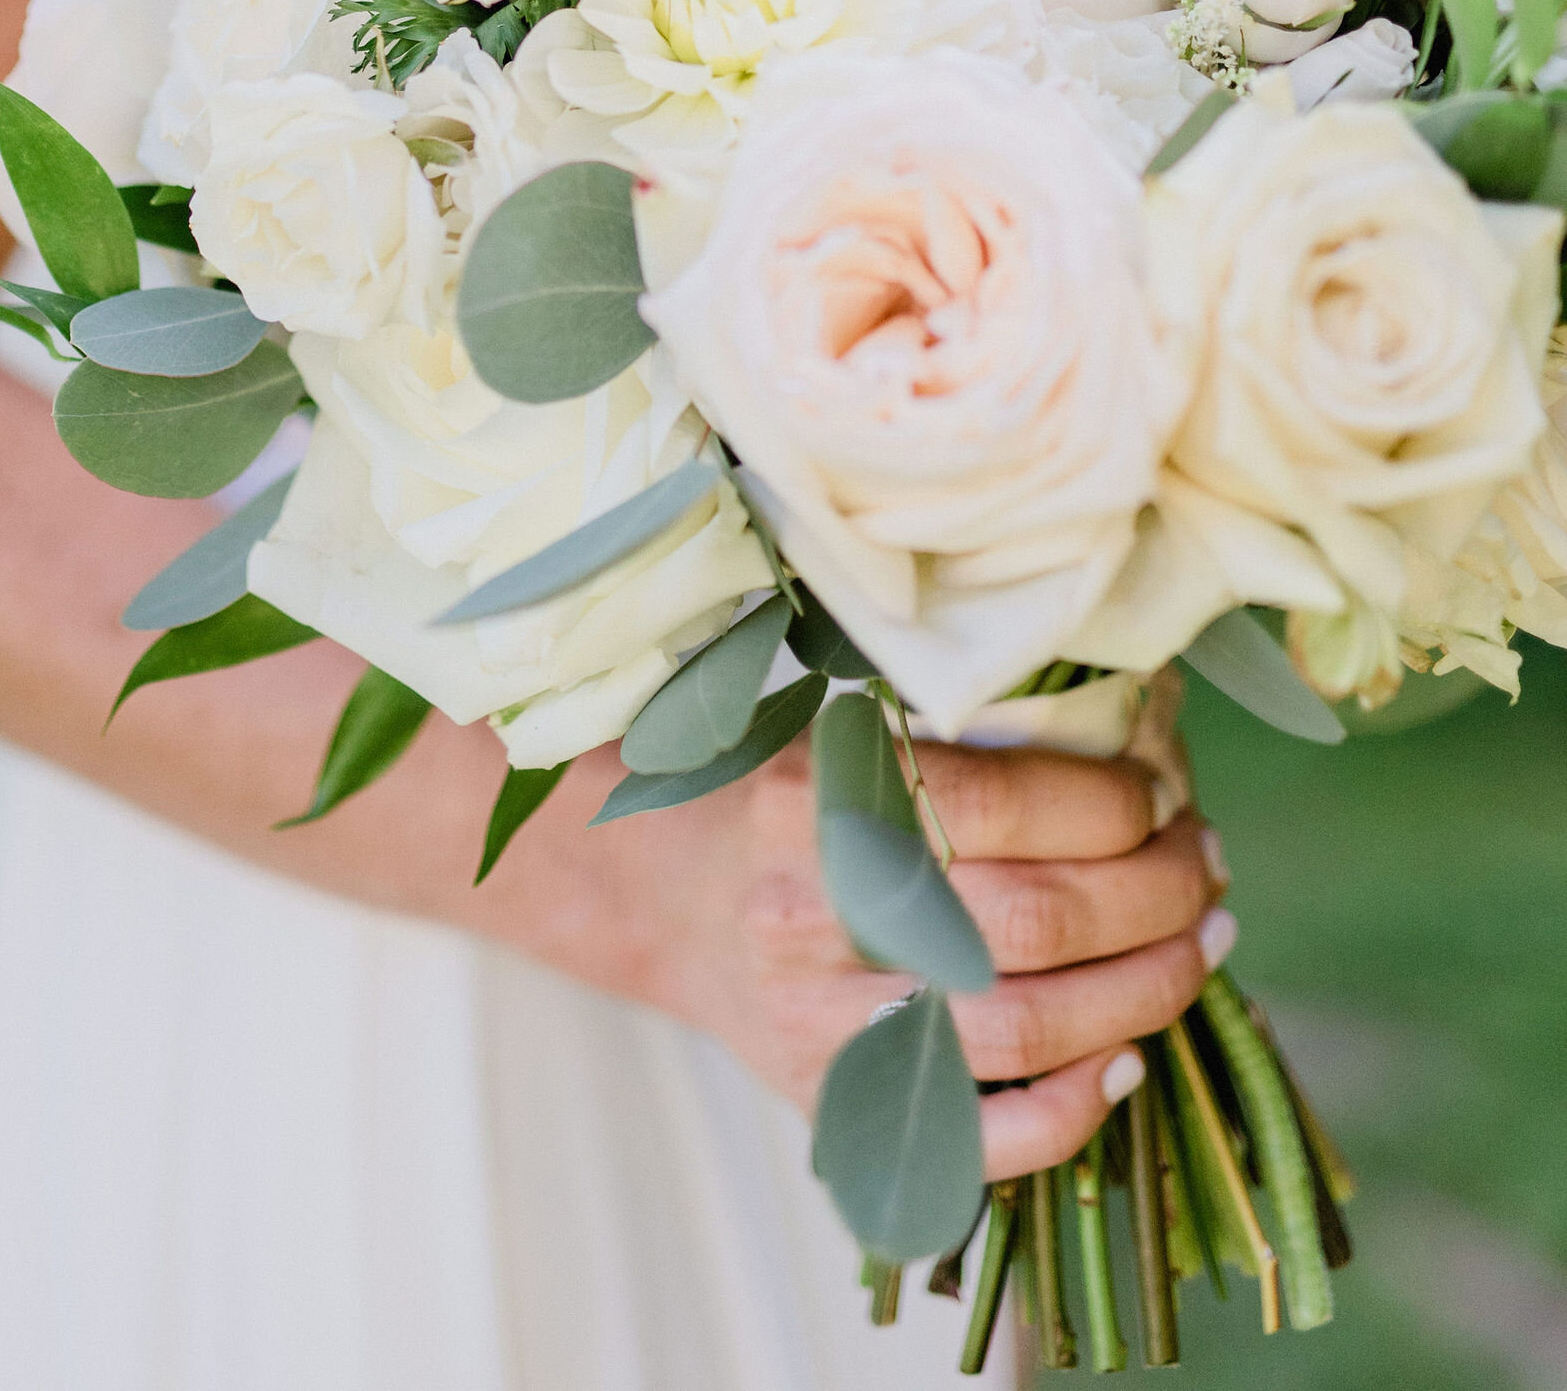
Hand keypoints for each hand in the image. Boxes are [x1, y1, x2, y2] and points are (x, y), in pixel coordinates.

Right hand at [625, 735, 1230, 1180]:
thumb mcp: (850, 740)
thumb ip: (968, 749)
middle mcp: (814, 909)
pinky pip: (981, 1138)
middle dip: (1156, 897)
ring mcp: (822, 1020)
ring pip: (1028, 1028)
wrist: (675, 896)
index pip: (1001, 802)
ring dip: (1146, 993)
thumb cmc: (794, 803)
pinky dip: (1075, 1111)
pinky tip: (1127, 1061)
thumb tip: (1148, 751)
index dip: (1112, 806)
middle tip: (1204, 873)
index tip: (1163, 801)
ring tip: (1199, 949)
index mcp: (818, 795)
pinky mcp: (835, 1105)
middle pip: (1036, 919)